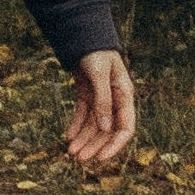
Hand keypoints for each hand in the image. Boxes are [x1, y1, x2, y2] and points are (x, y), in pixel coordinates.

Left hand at [67, 49, 135, 171]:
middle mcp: (115, 100)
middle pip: (106, 130)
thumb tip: (105, 128)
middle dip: (93, 145)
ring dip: (83, 139)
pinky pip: (83, 115)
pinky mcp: (87, 94)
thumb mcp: (100, 76)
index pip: (125, 128)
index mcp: (125, 96)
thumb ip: (103, 100)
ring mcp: (101, 98)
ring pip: (94, 125)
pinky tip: (68, 136)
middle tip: (78, 158)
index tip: (101, 158)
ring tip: (70, 152)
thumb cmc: (96, 53)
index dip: (114, 145)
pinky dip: (76, 125)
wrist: (84, 36)